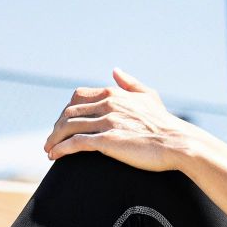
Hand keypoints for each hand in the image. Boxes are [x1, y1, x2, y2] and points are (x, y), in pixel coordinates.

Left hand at [43, 68, 198, 171]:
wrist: (178, 143)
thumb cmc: (165, 124)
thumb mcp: (148, 97)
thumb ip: (130, 83)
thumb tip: (115, 70)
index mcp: (113, 93)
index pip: (78, 97)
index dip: (66, 111)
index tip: (62, 123)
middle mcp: (107, 105)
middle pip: (69, 112)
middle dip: (56, 127)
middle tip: (51, 140)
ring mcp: (106, 122)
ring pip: (69, 127)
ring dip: (54, 139)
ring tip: (48, 150)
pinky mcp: (107, 141)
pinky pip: (76, 143)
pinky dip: (61, 149)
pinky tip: (54, 156)